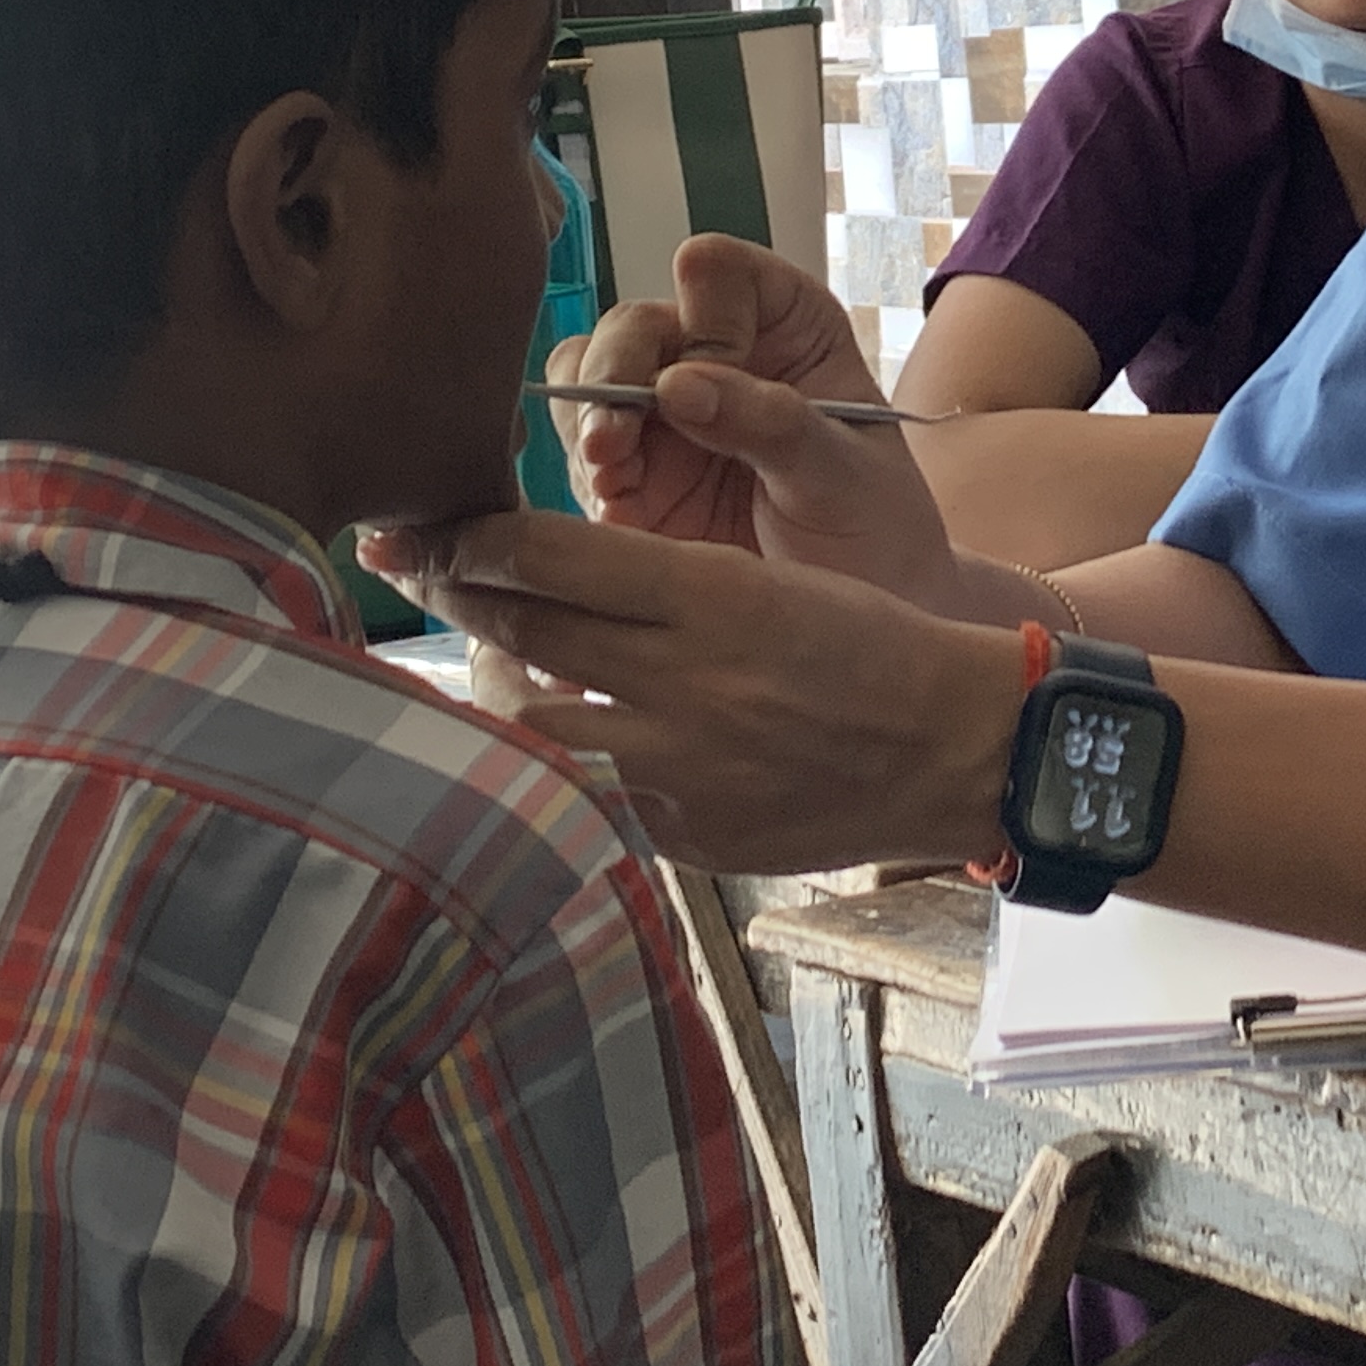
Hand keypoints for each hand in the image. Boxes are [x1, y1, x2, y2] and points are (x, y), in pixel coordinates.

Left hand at [363, 509, 1016, 873]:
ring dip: (488, 684)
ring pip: (527, 722)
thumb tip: (535, 574)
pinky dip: (553, 763)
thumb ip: (655, 581)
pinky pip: (584, 794)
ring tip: (481, 661)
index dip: (467, 539)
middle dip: (451, 593)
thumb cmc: (868, 646)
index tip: (424, 529)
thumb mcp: (768, 579)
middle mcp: (686, 681)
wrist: (956, 749)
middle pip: (519, 628)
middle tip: (408, 572)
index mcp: (714, 594)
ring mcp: (680, 768)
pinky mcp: (685, 835)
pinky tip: (548, 743)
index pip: (546, 554)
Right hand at [557, 233, 900, 555]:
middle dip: (615, 373)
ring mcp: (665, 417)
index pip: (717, 272)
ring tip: (613, 477)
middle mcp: (715, 356)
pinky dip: (580, 475)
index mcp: (785, 324)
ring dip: (588, 422)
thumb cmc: (876, 526)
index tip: (713, 373)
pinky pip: (575, 454)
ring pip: (585, 379)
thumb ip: (772, 423)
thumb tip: (678, 384)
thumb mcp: (843, 473)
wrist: (859, 619)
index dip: (704, 317)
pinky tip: (614, 510)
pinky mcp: (629, 478)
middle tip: (615, 439)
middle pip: (633, 325)